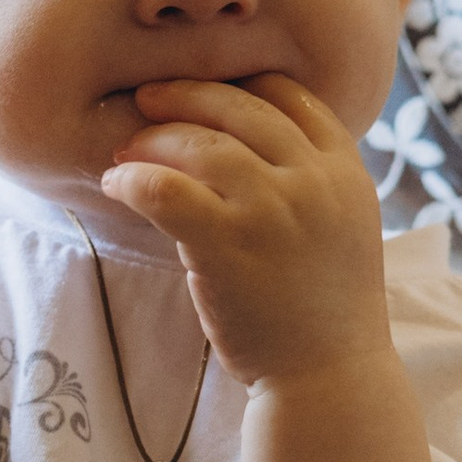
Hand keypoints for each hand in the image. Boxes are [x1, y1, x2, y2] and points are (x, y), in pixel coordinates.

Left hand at [99, 73, 390, 393]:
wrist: (329, 377)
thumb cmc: (323, 310)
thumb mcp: (341, 227)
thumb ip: (308, 181)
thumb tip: (243, 143)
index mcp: (346, 171)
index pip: (290, 95)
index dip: (240, 84)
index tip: (204, 94)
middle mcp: (315, 181)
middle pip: (240, 106)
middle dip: (186, 96)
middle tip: (147, 99)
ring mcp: (273, 210)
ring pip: (199, 143)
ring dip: (153, 138)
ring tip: (124, 151)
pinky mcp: (228, 245)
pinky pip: (164, 190)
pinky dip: (132, 180)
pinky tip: (115, 185)